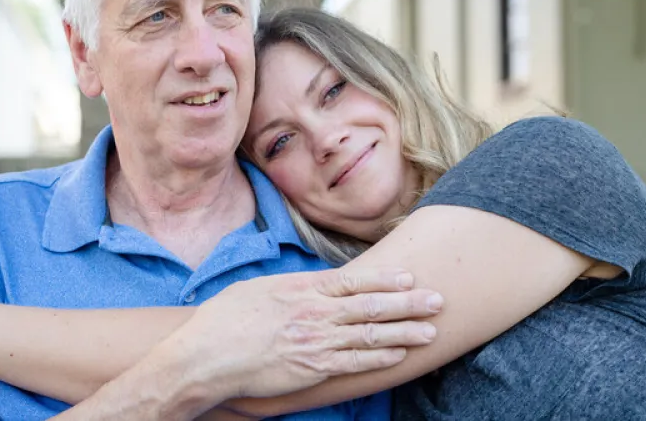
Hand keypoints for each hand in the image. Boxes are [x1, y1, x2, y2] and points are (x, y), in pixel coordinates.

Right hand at [175, 266, 442, 399]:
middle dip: (409, 303)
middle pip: (371, 307)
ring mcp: (316, 342)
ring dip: (405, 332)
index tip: (410, 276)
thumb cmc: (225, 320)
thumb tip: (315, 285)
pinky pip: (354, 363)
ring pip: (370, 336)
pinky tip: (399, 355)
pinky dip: (380, 358)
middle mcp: (314, 313)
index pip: (354, 281)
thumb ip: (293, 287)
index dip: (386, 280)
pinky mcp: (312, 369)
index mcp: (301, 289)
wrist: (206, 357)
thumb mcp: (259, 289)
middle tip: (438, 299)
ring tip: (431, 330)